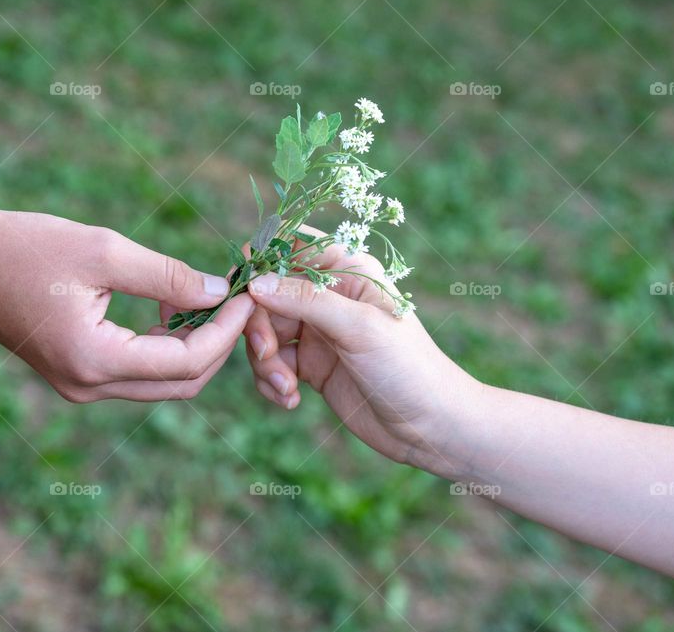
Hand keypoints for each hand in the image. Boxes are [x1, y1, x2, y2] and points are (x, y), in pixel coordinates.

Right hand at [0, 204, 252, 401]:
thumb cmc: (25, 245)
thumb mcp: (104, 250)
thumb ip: (167, 276)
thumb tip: (218, 291)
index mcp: (95, 362)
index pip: (188, 363)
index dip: (227, 330)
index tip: (248, 293)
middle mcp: (89, 387)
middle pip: (182, 384)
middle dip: (219, 344)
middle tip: (235, 299)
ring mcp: (80, 387)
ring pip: (162, 382)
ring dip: (193, 346)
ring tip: (203, 297)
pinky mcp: (76, 375)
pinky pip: (137, 372)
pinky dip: (164, 346)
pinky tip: (169, 307)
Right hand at [242, 230, 477, 467]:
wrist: (431, 427)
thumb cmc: (409, 367)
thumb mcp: (358, 327)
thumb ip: (305, 300)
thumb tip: (255, 282)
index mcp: (346, 270)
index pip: (290, 245)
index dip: (260, 261)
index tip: (242, 291)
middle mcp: (329, 296)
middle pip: (267, 294)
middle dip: (258, 326)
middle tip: (267, 355)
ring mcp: (319, 331)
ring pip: (264, 332)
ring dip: (264, 361)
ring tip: (285, 388)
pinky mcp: (312, 366)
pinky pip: (272, 364)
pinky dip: (271, 381)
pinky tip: (290, 399)